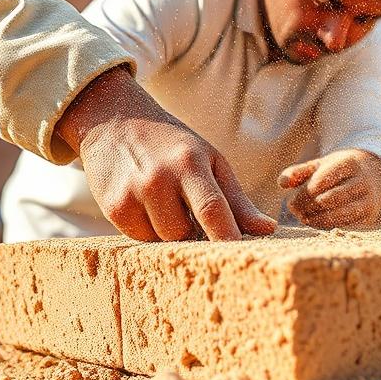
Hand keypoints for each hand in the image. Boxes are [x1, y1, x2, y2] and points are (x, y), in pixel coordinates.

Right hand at [54, 68, 275, 241]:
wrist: (114, 121)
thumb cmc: (173, 145)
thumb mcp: (210, 160)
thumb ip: (237, 200)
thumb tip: (268, 229)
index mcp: (189, 163)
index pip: (212, 209)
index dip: (227, 237)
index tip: (241, 257)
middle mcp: (158, 177)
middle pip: (186, 233)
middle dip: (195, 233)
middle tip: (193, 214)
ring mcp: (131, 192)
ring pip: (163, 240)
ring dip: (171, 233)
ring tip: (168, 205)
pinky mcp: (112, 206)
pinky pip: (140, 238)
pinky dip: (149, 230)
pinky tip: (146, 205)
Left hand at [279, 149, 380, 228]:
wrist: (376, 175)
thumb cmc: (341, 170)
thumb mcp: (321, 165)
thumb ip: (298, 172)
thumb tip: (282, 183)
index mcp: (349, 163)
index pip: (319, 183)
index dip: (301, 195)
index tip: (290, 202)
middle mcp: (362, 181)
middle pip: (327, 200)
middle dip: (306, 208)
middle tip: (295, 211)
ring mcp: (368, 200)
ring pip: (336, 215)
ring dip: (315, 220)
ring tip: (304, 217)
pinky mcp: (370, 215)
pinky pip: (344, 224)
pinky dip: (326, 225)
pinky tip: (316, 222)